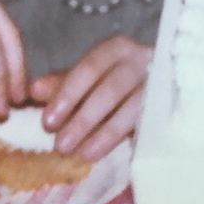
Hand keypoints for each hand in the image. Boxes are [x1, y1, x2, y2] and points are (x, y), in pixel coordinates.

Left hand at [30, 35, 151, 159]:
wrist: (161, 85)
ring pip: (133, 108)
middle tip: (60, 145)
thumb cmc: (115, 80)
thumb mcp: (87, 79)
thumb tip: (34, 91)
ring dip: (105, 133)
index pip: (91, 66)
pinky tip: (108, 153)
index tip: (48, 122)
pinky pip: (147, 123)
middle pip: (112, 88)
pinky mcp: (169, 105)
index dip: (68, 93)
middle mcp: (142, 61)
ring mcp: (160, 83)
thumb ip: (62, 84)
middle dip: (84, 118)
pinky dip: (126, 139)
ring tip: (82, 154)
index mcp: (117, 49)